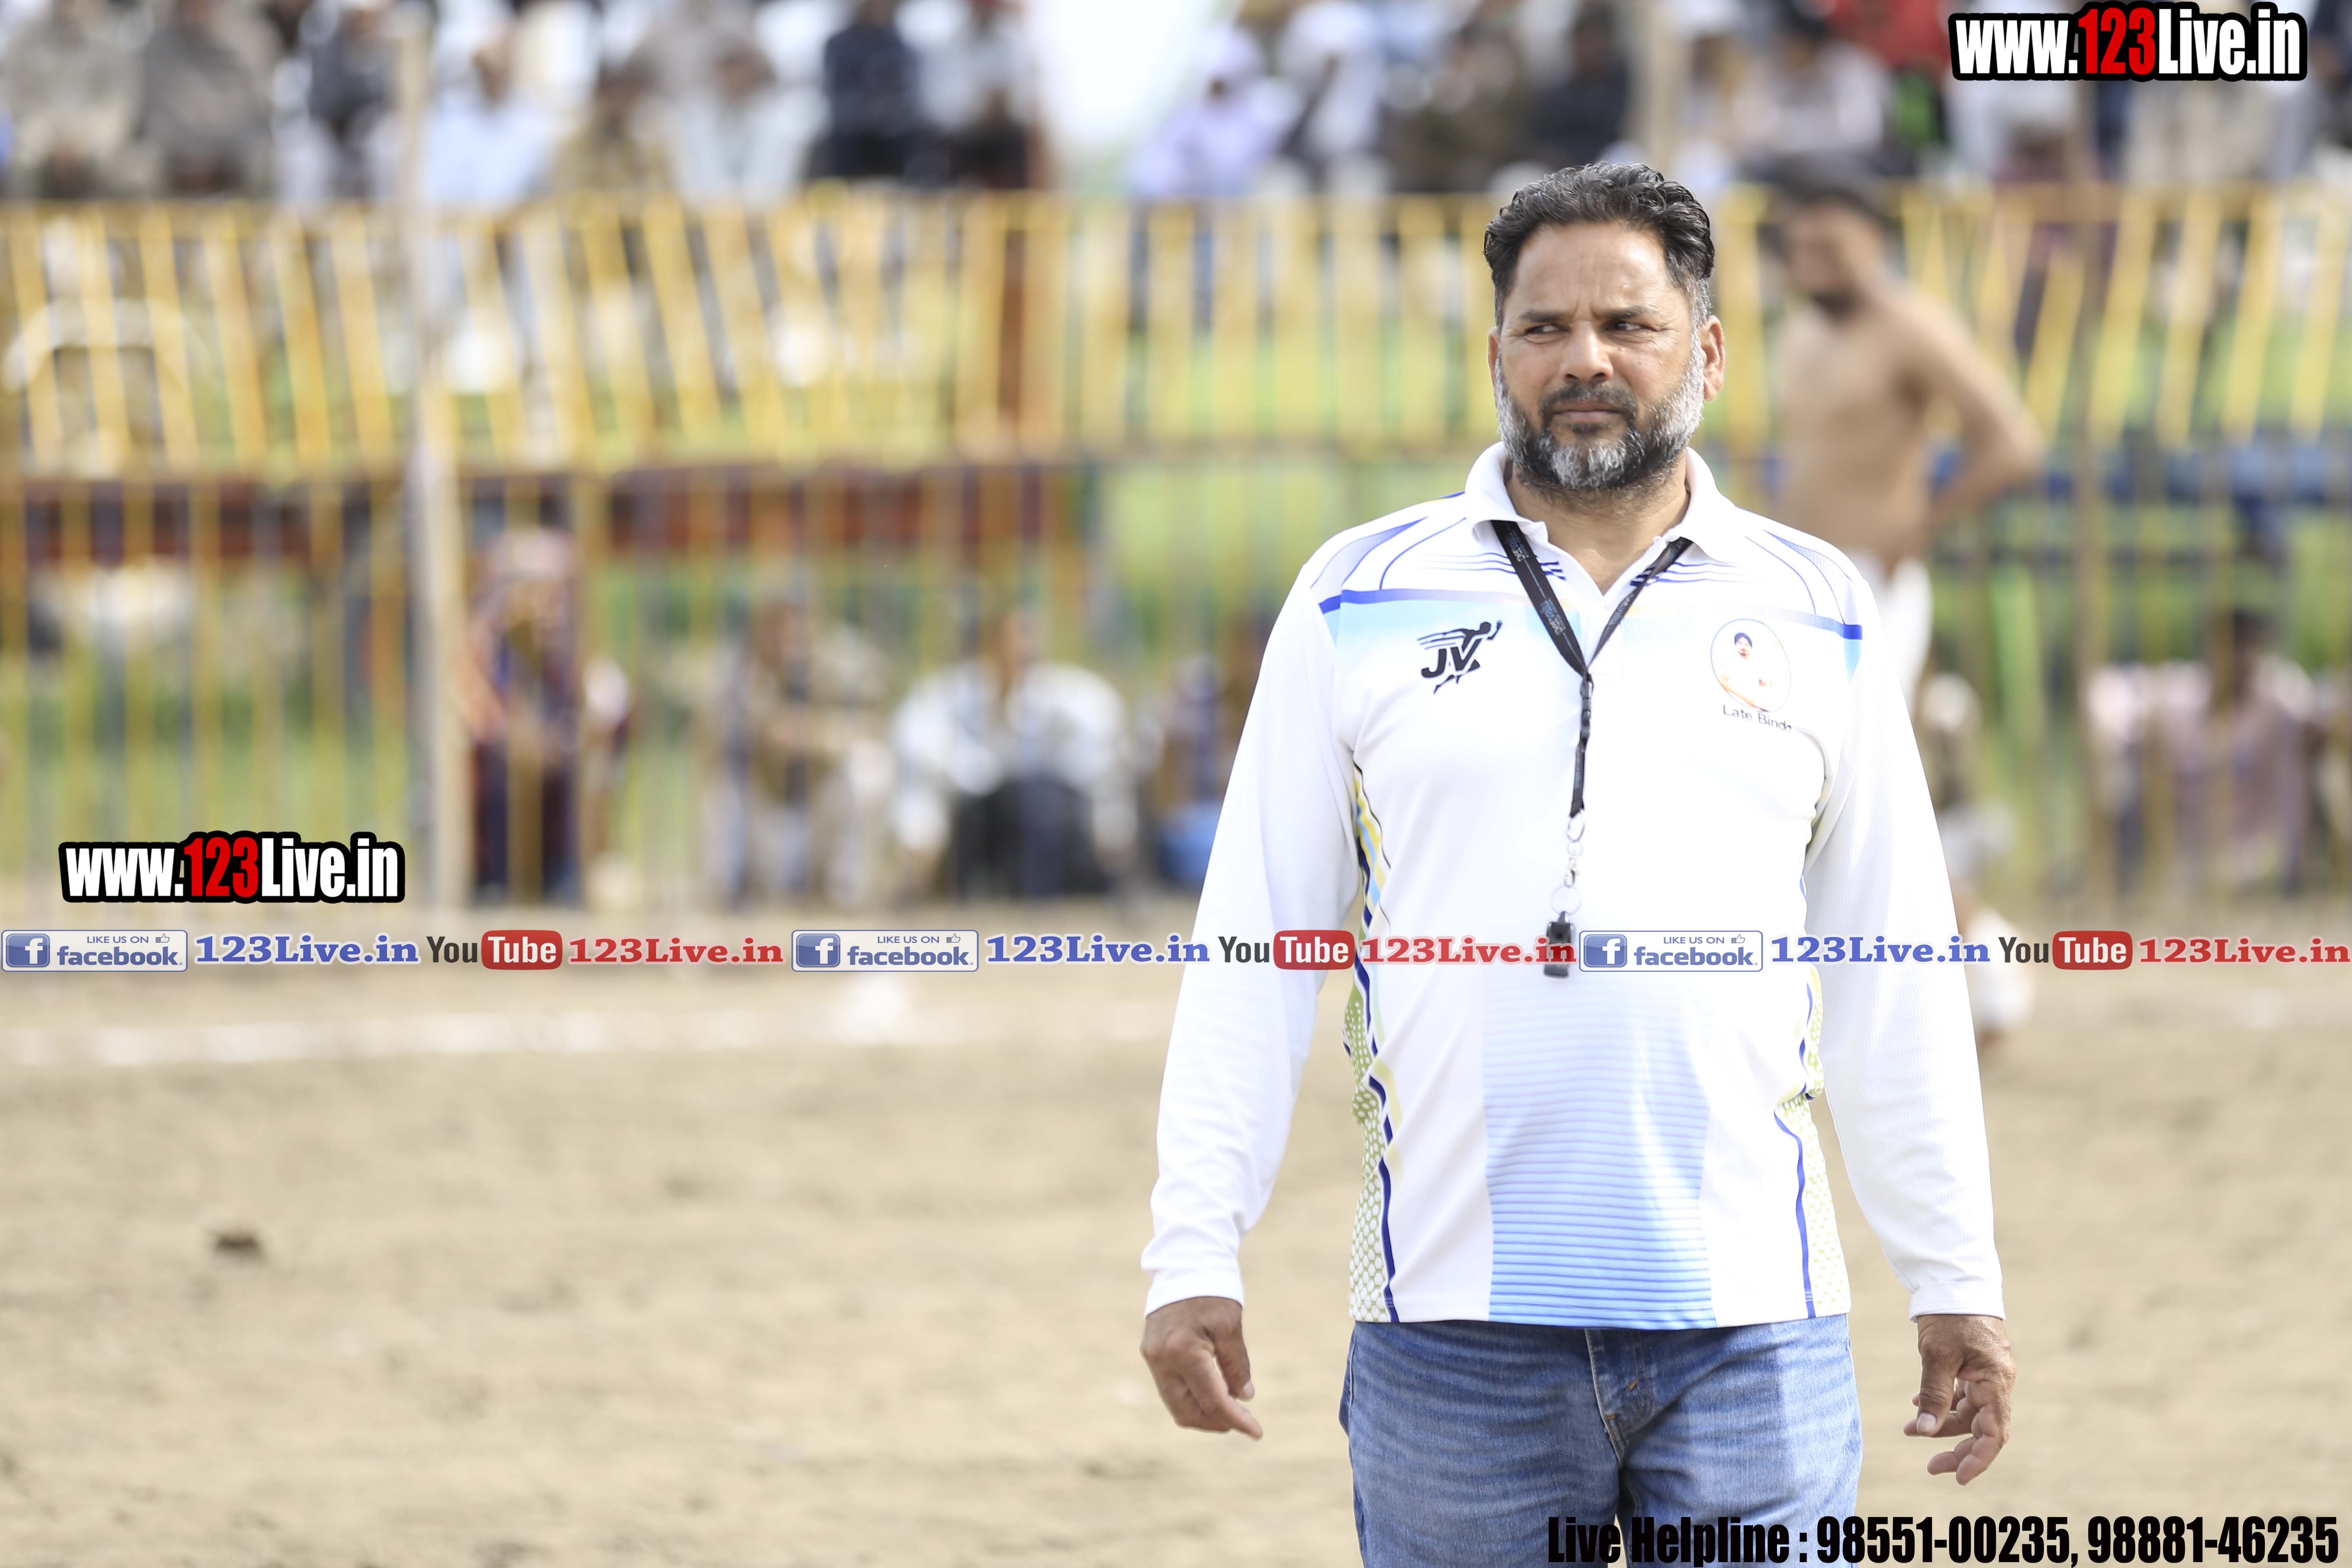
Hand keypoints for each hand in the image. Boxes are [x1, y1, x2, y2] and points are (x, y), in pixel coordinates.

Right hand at [1140, 1296, 1261, 1438]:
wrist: (1184, 1263)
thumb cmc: (1212, 1291)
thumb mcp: (1231, 1327)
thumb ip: (1236, 1366)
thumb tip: (1244, 1398)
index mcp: (1183, 1351)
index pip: (1212, 1400)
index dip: (1236, 1420)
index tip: (1256, 1432)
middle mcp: (1161, 1359)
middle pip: (1186, 1412)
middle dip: (1216, 1422)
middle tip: (1243, 1422)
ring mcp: (1152, 1357)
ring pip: (1175, 1404)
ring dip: (1203, 1413)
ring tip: (1230, 1410)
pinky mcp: (1150, 1353)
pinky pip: (1170, 1389)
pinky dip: (1192, 1398)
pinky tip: (1212, 1393)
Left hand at [1908, 1313, 2015, 1483]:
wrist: (1953, 1280)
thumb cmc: (1949, 1315)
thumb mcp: (1936, 1355)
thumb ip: (1934, 1394)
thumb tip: (1924, 1431)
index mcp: (1996, 1381)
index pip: (1994, 1433)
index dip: (1978, 1459)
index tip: (1957, 1477)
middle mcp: (1997, 1381)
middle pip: (1982, 1427)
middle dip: (1957, 1448)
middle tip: (1930, 1467)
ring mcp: (1986, 1374)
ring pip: (1970, 1412)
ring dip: (1942, 1424)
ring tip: (1909, 1430)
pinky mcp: (1974, 1365)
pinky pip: (1962, 1394)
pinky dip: (1942, 1403)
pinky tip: (1916, 1405)